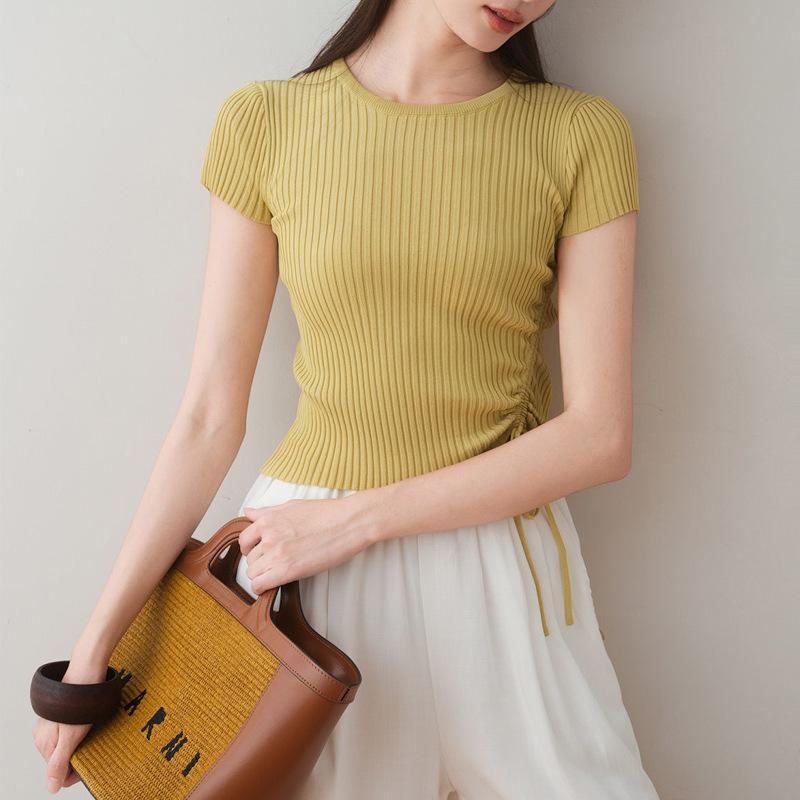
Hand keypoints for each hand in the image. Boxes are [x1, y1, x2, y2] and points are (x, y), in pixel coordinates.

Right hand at [31, 660, 107, 793]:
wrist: (86, 673)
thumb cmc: (79, 705)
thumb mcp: (70, 737)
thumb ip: (59, 763)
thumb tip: (51, 788)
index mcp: (42, 743)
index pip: (57, 771)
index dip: (74, 772)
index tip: (90, 766)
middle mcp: (43, 734)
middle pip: (61, 758)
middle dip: (78, 757)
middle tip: (94, 747)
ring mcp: (51, 723)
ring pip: (66, 745)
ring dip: (80, 745)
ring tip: (93, 736)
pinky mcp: (61, 714)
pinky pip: (69, 732)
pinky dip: (80, 734)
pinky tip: (90, 727)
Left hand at [238, 493, 378, 593]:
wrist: (348, 522)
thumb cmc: (326, 513)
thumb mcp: (292, 506)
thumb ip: (267, 511)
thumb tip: (249, 511)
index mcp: (268, 519)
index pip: (244, 539)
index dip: (251, 548)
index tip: (260, 552)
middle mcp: (268, 536)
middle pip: (250, 559)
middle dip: (260, 562)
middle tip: (277, 562)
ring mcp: (276, 553)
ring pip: (253, 573)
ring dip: (264, 574)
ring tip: (281, 571)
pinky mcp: (287, 570)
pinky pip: (260, 585)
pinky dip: (263, 587)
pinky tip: (274, 584)